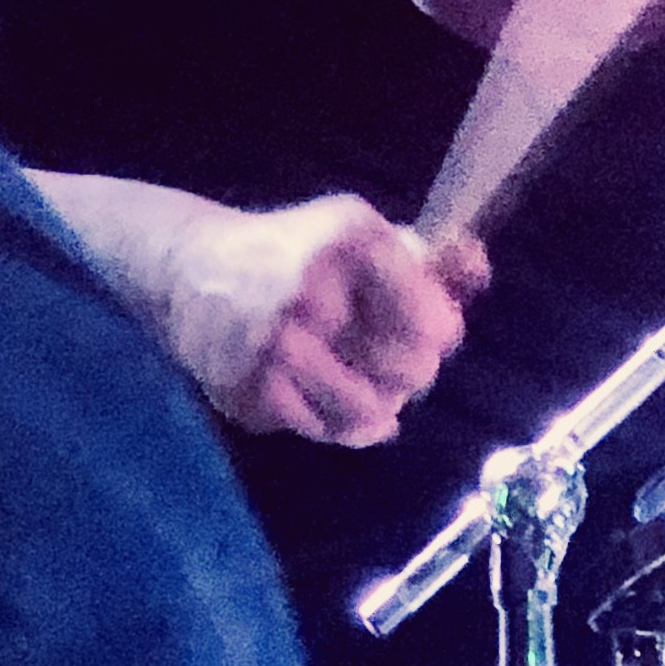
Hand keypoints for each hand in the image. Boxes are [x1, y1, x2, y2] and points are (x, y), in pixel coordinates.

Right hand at [162, 195, 485, 446]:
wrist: (186, 269)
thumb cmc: (292, 251)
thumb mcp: (355, 233)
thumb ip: (425, 258)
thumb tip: (478, 268)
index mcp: (352, 240)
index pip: (436, 322)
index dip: (439, 332)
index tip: (421, 325)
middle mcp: (314, 291)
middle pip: (413, 372)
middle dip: (410, 370)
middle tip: (385, 356)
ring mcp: (277, 346)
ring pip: (371, 412)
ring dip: (376, 404)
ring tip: (358, 380)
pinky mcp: (250, 390)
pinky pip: (323, 431)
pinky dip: (332, 420)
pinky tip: (319, 391)